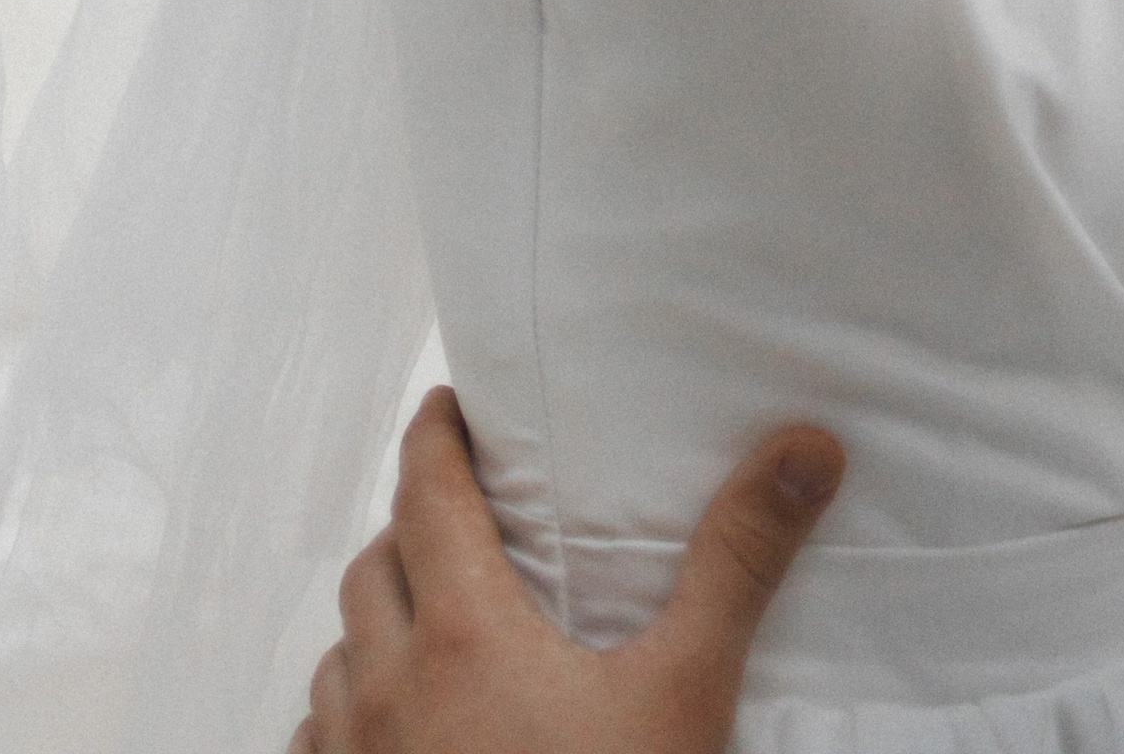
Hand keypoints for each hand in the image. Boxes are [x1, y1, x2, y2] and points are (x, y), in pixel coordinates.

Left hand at [290, 389, 842, 753]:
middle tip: (463, 517)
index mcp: (461, 635)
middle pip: (373, 568)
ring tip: (426, 622)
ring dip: (375, 626)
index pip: (425, 494)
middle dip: (412, 529)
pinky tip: (386, 732)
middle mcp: (388, 691)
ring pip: (338, 660)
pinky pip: (317, 746)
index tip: (449, 404)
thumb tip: (806, 447)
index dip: (434, 436)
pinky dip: (345, 717)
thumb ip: (738, 565)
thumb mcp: (686, 692)